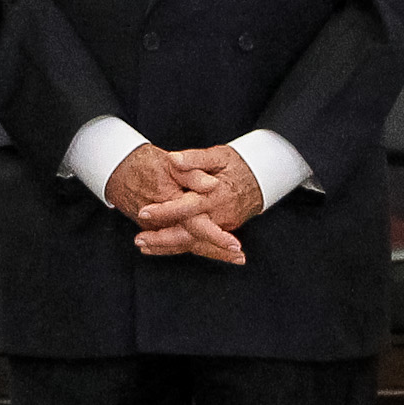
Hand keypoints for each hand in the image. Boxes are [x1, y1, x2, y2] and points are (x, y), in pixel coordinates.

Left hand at [136, 143, 260, 264]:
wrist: (264, 177)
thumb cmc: (238, 164)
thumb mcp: (218, 155)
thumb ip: (194, 159)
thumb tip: (173, 160)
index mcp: (217, 195)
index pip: (188, 207)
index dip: (166, 211)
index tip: (144, 212)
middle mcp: (221, 215)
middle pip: (190, 233)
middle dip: (163, 239)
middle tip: (139, 240)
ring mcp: (223, 225)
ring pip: (194, 243)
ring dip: (168, 247)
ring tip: (144, 247)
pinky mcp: (223, 230)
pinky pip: (200, 243)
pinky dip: (180, 248)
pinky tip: (161, 249)